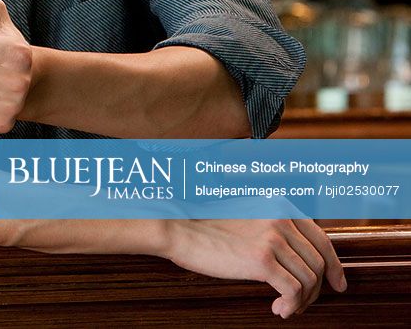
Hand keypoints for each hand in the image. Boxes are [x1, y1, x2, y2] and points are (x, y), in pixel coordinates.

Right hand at [165, 219, 346, 317]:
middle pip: (318, 263)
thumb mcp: (247, 215)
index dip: (334, 266)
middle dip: (316, 289)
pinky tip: (278, 309)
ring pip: (309, 279)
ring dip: (302, 300)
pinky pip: (292, 290)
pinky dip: (291, 305)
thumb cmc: (205, 224)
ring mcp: (272, 239)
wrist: (178, 227)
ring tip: (287, 307)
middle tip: (304, 303)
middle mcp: (281, 219)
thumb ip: (273, 226)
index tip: (337, 283)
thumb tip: (297, 255)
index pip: (322, 240)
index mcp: (280, 206)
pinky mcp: (261, 260)